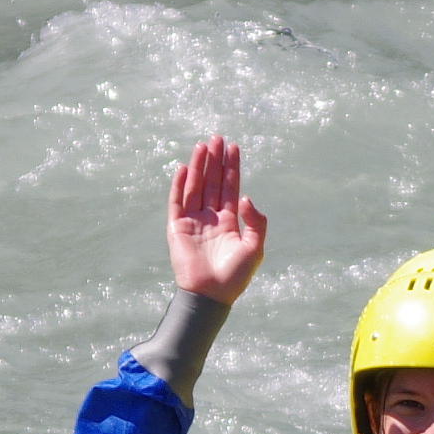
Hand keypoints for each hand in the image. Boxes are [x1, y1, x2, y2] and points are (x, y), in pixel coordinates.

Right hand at [166, 135, 268, 303]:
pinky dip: (179, 185)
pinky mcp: (177, 228)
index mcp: (229, 222)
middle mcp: (210, 218)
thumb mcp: (255, 248)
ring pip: (195, 187)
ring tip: (203, 146)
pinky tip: (183, 168)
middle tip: (217, 138)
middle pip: (212, 182)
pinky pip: (176, 202)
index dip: (231, 168)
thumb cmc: (235, 276)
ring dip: (198, 166)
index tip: (233, 147)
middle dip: (215, 160)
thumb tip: (244, 197)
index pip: (229, 188)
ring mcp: (193, 221)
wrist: (211, 295)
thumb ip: (256, 222)